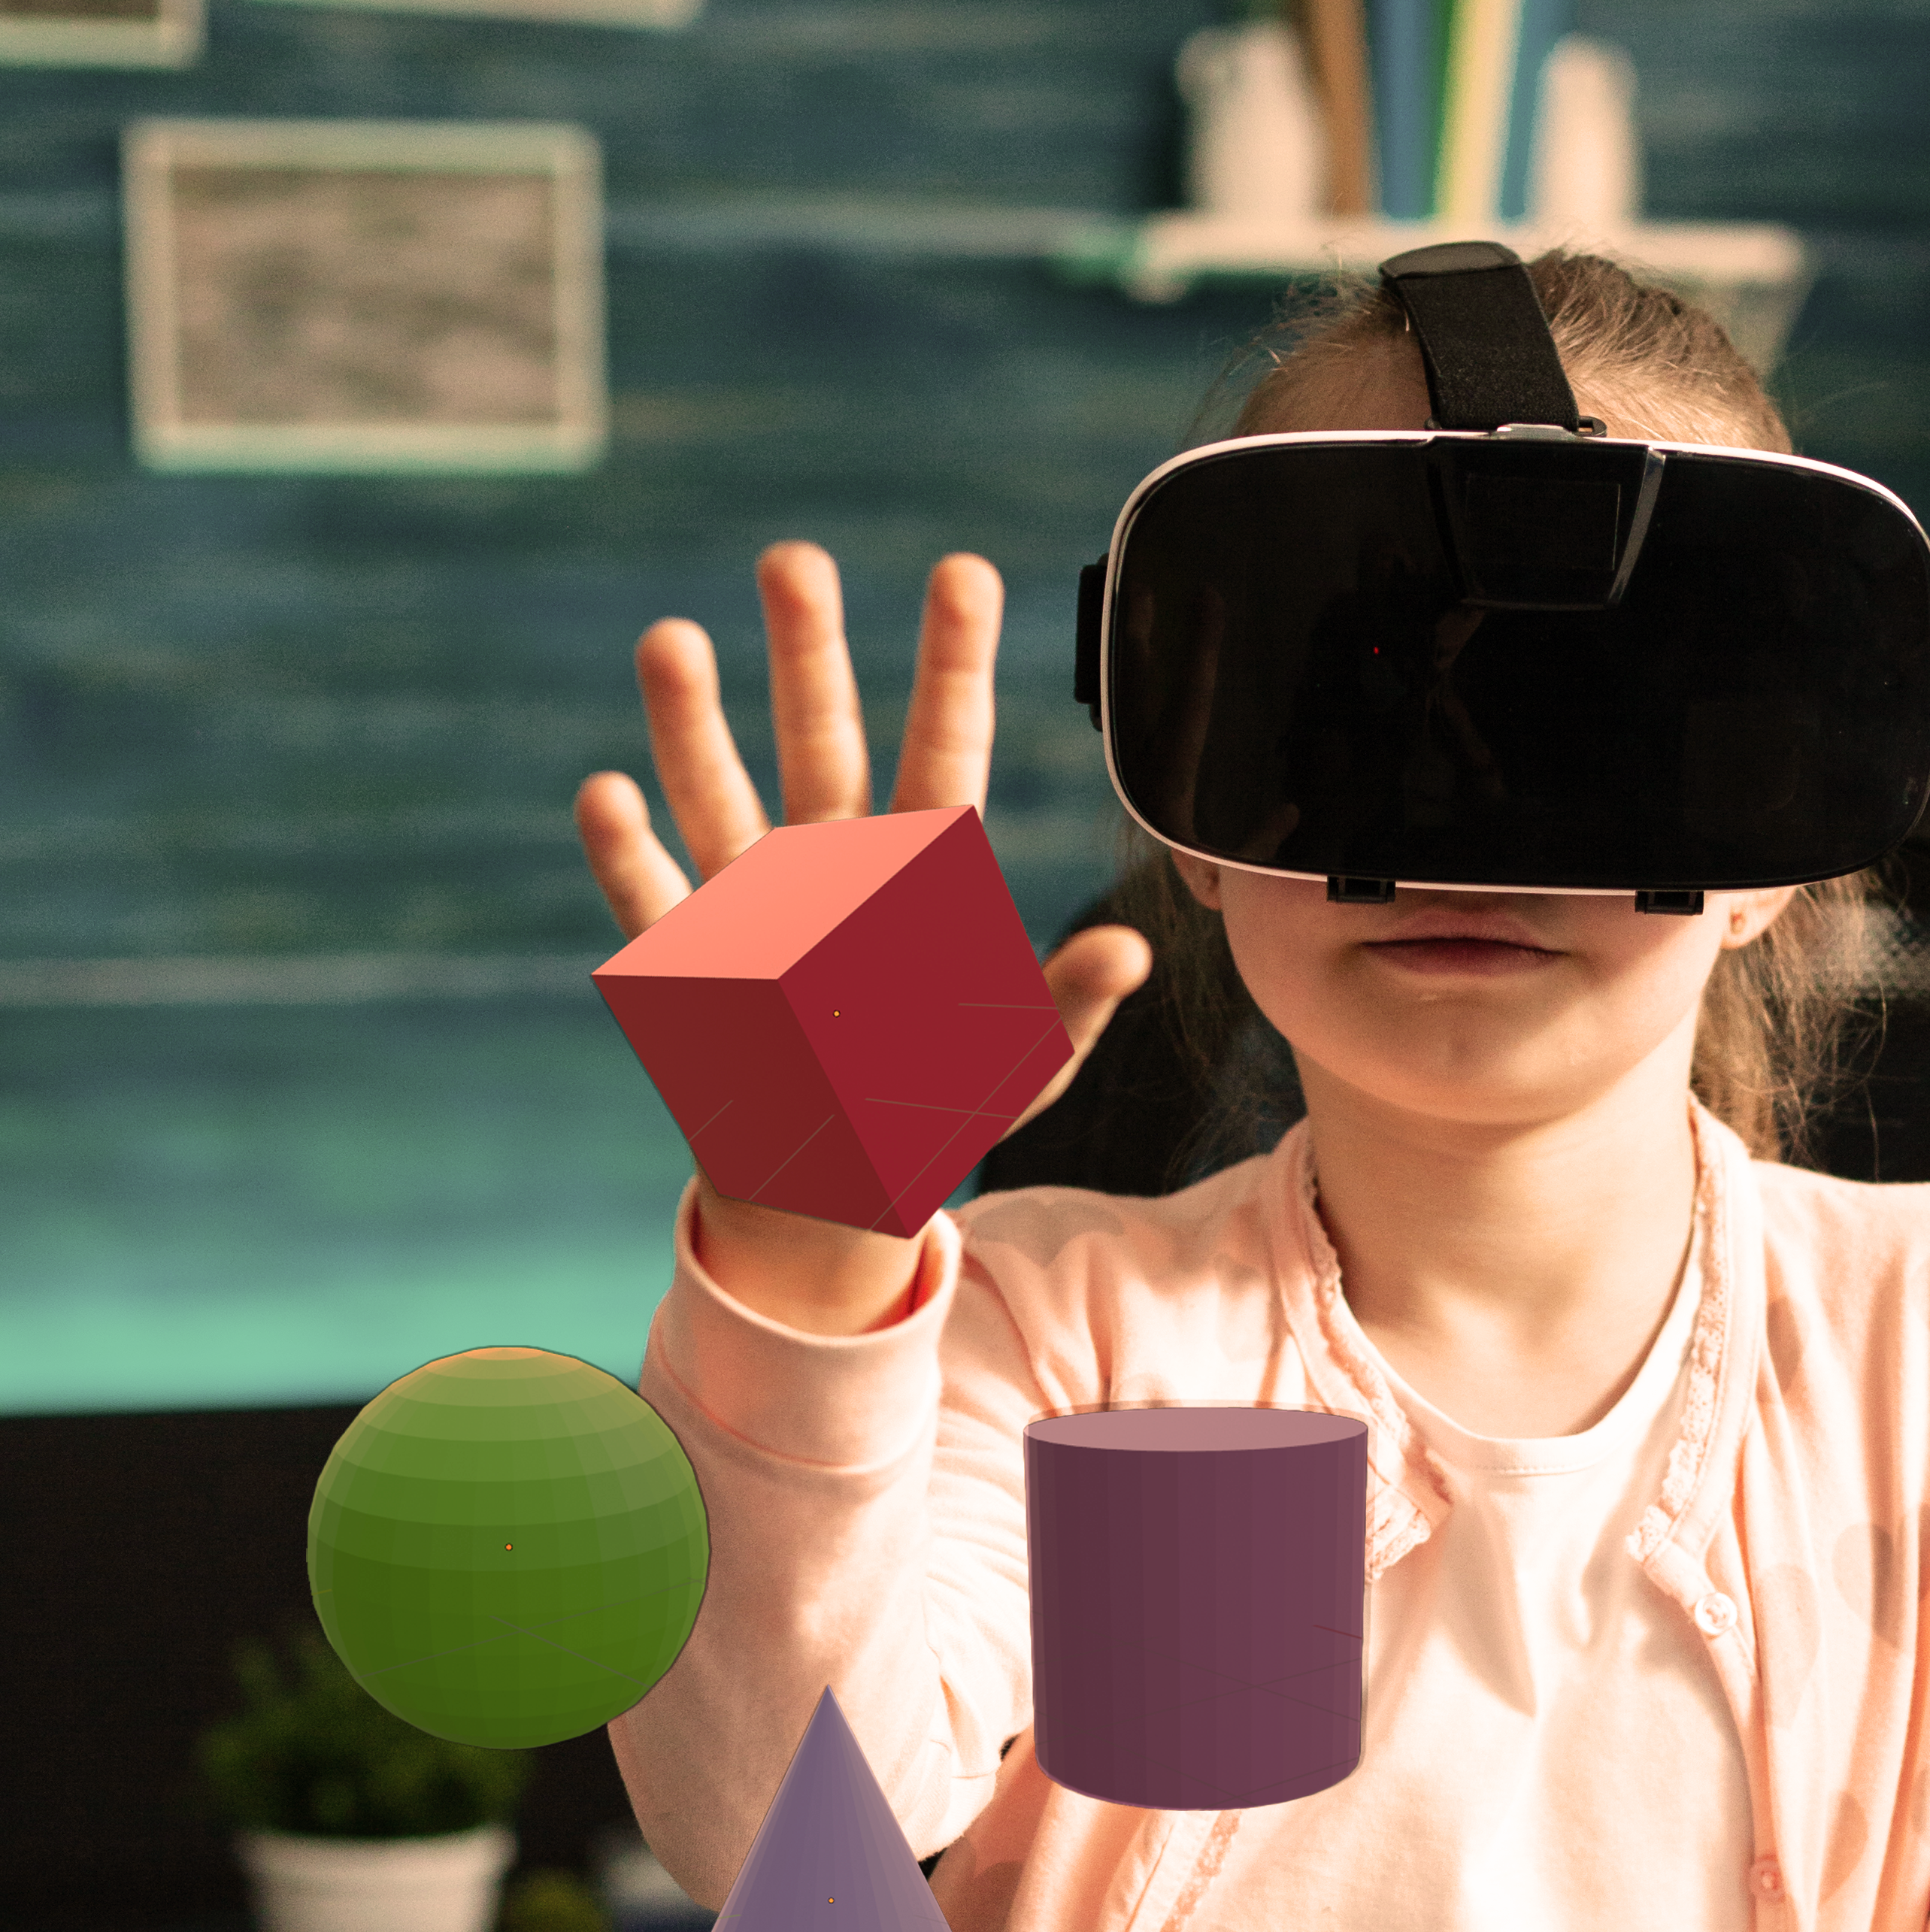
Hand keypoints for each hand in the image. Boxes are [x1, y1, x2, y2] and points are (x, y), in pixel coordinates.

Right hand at [574, 544, 1152, 1330]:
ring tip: (672, 638)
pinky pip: (655, 901)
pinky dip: (628, 853)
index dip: (953, 662)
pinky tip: (607, 792)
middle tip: (793, 558)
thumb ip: (1065, 1003)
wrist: (839, 1185)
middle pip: (821, 739)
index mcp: (921, 871)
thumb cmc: (938, 1107)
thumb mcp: (1020, 1063)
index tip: (964, 572)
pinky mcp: (692, 968)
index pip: (945, 747)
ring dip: (692, 722)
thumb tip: (1131, 950)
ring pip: (720, 794)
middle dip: (807, 651)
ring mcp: (753, 906)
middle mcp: (832, 862)